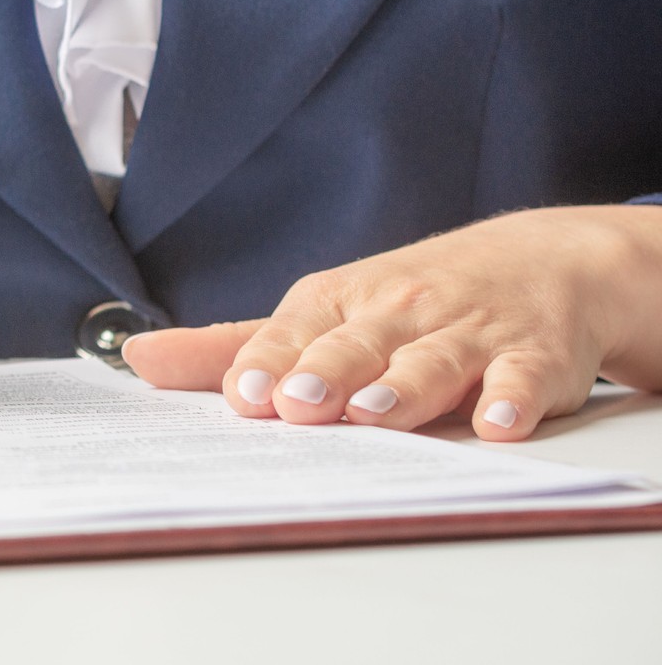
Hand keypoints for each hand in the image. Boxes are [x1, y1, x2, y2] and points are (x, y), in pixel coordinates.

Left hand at [121, 206, 661, 439]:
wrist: (545, 259)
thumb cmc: (409, 301)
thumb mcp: (322, 312)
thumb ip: (233, 346)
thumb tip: (137, 359)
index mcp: (340, 303)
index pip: (293, 333)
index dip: (268, 366)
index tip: (243, 398)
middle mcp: (399, 313)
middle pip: (358, 346)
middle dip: (325, 373)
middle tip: (297, 404)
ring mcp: (468, 334)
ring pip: (432, 362)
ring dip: (402, 388)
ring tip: (372, 414)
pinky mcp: (534, 358)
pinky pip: (521, 379)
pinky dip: (510, 400)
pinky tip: (494, 423)